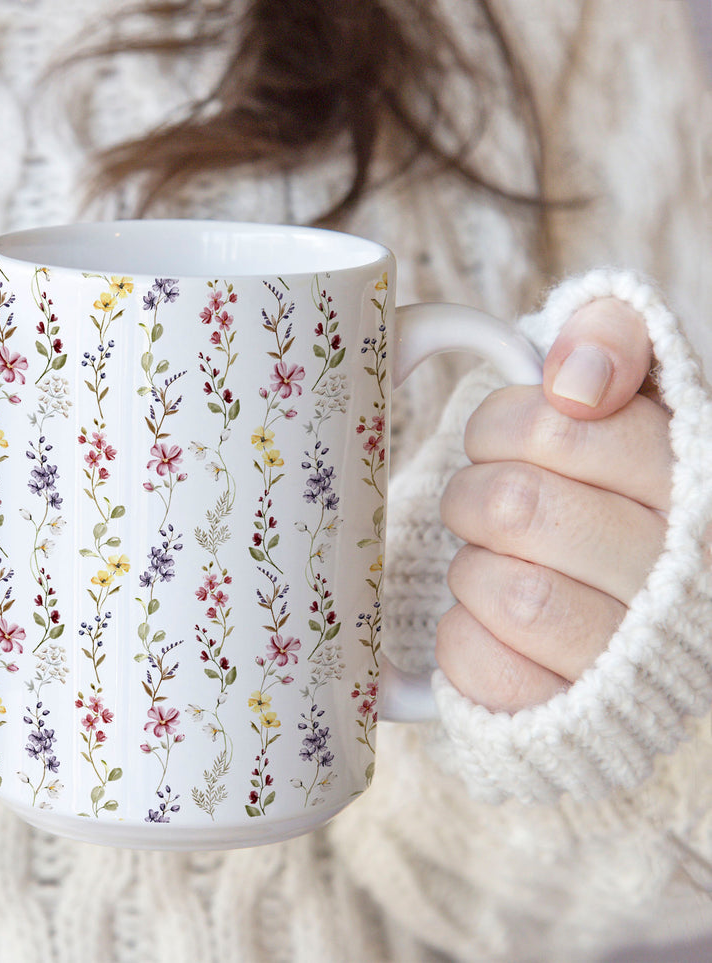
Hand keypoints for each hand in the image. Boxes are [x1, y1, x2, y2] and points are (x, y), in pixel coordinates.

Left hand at [437, 298, 669, 712]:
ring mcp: (634, 654)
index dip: (504, 424)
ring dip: (473, 567)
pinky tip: (496, 623)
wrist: (616, 622)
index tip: (513, 440)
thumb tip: (575, 374)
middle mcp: (684, 571)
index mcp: (696, 477)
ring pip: (505, 590)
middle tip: (493, 506)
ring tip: (501, 564)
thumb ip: (611, 338)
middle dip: (475, 495)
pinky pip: (477, 659)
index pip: (558, 422)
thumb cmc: (603, 489)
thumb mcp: (622, 394)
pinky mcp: (570, 712)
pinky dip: (463, 633)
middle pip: (515, 505)